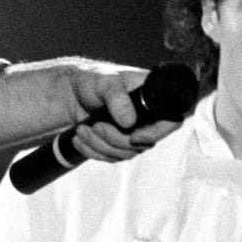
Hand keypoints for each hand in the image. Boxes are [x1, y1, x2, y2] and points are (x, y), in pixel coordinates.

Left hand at [66, 63, 184, 161]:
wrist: (71, 94)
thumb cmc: (91, 83)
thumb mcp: (104, 83)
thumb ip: (117, 97)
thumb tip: (129, 122)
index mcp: (151, 98)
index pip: (171, 121)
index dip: (157, 134)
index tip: (133, 137)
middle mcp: (147, 119)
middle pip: (143, 144)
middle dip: (115, 139)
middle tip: (96, 126)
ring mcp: (133, 134)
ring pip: (125, 154)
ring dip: (100, 145)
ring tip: (82, 130)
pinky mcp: (118, 146)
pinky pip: (110, 158)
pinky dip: (92, 151)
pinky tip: (79, 139)